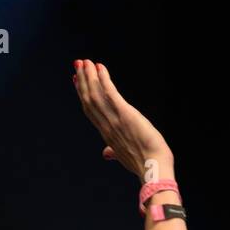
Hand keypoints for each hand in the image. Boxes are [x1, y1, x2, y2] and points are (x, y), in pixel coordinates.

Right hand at [72, 59, 173, 178]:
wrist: (154, 168)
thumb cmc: (144, 163)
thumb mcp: (123, 156)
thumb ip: (113, 152)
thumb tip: (106, 154)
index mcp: (106, 134)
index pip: (90, 110)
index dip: (81, 93)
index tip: (75, 79)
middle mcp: (107, 126)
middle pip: (89, 99)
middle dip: (82, 80)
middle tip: (78, 63)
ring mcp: (114, 120)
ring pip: (95, 94)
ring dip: (89, 76)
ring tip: (85, 61)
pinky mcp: (125, 114)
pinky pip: (111, 93)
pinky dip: (104, 79)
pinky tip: (100, 67)